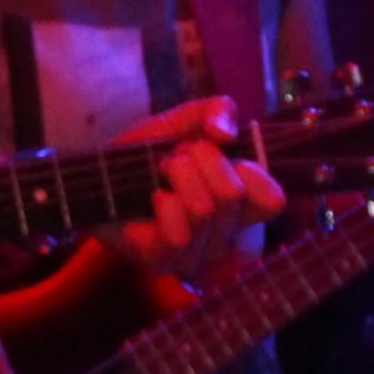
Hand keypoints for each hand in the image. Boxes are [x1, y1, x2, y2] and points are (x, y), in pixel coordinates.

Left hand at [102, 97, 284, 283]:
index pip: (273, 200)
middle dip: (197, 160)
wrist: (100, 172)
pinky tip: (153, 197)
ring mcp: (194, 254)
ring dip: (176, 177)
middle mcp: (223, 236)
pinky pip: (178, 236)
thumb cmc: (150, 151)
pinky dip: (163, 204)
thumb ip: (218, 111)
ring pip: (204, 211)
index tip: (220, 152)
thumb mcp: (188, 119)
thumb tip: (224, 135)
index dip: (250, 170)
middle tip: (176, 159)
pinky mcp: (162, 262)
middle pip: (232, 195)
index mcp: (241, 206)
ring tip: (161, 174)